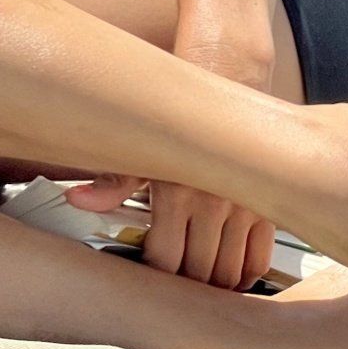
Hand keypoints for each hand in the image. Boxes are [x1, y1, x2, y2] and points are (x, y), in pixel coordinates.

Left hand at [66, 39, 276, 288]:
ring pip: (234, 269)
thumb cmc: (177, 99)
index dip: (154, 276)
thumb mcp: (141, 138)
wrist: (228, 62)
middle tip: (170, 285)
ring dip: (218, 282)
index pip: (165, 261)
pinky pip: (263, 252)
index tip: (145, 275)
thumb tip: (77, 200)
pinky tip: (233, 270)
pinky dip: (249, 268)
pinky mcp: (270, 200)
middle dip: (185, 285)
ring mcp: (247, 205)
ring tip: (199, 283)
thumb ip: (113, 178)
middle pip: (201, 273)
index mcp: (176, 191)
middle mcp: (215, 203)